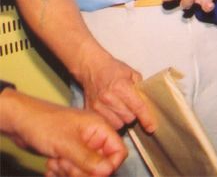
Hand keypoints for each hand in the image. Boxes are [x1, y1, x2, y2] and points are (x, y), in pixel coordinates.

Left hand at [2, 90, 126, 176]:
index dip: (108, 165)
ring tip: (55, 162)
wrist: (19, 121)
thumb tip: (107, 170)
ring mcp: (81, 147)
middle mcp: (93, 138)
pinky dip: (61, 173)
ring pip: (85, 171)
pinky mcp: (69, 155)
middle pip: (100, 165)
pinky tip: (51, 165)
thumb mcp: (66, 143)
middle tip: (66, 164)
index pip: (118, 151)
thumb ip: (88, 158)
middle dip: (82, 170)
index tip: (93, 172)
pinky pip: (72, 172)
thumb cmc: (42, 123)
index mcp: (100, 128)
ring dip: (69, 172)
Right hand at [74, 47, 154, 132]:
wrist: (92, 67)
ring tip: (121, 109)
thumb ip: (140, 88)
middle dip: (133, 116)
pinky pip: (106, 124)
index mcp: (121, 87)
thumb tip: (147, 102)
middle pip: (128, 118)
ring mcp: (98, 106)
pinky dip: (111, 121)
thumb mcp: (132, 73)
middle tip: (131, 107)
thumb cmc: (112, 69)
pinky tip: (112, 112)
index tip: (152, 127)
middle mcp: (108, 98)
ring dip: (122, 120)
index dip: (146, 118)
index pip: (138, 107)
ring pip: (117, 124)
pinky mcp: (90, 111)